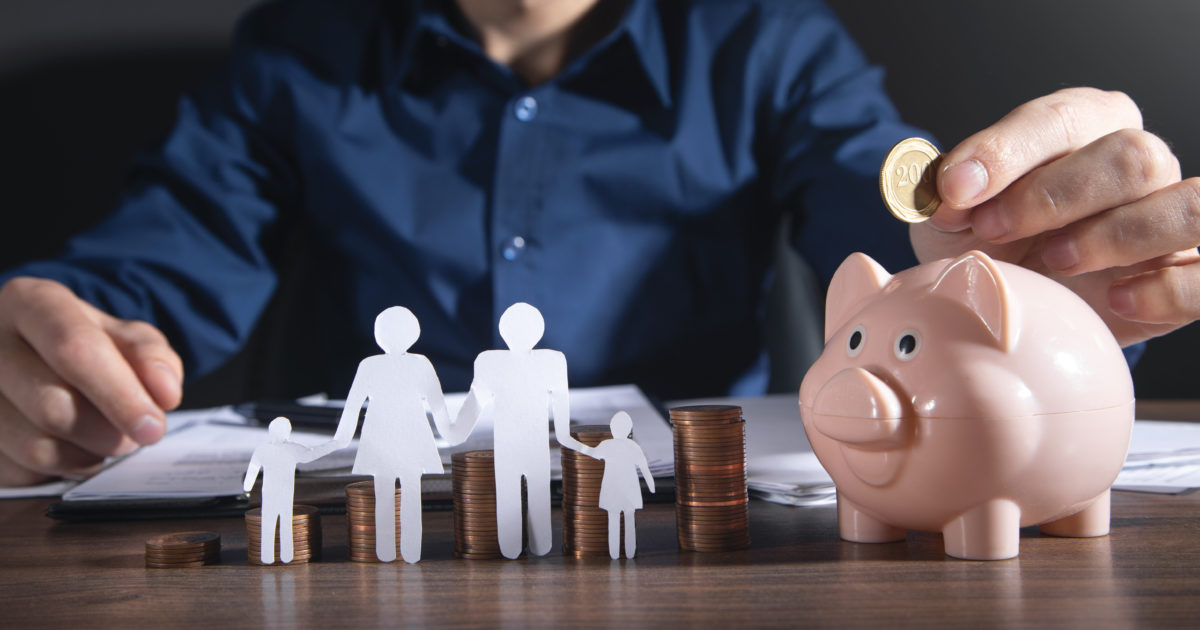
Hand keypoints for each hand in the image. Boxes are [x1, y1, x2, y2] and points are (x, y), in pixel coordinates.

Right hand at [0, 277, 182, 484]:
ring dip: (87, 454)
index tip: (152, 426)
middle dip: (107, 432)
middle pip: (53, 406)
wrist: (36, 358)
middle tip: (136, 434)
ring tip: (105, 437)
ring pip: (35, 446)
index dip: (119, 394)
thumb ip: (152, 357)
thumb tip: (164, 393)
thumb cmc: (85, 344)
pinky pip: (22, 470)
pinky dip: (61, 467)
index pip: (75, 350)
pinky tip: (73, 446)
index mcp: (29, 302)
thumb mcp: (125, 336)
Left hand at [910, 87, 1199, 346]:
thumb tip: (946, 193)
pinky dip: (1167, 289)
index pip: (1062, 118)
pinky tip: (1115, 301)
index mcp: (1082, 125)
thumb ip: (946, 197)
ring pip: (1188, 206)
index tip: (957, 189)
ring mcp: (1171, 216)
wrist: (1011, 304)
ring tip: (1055, 261)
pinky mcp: (1188, 273)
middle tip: (994, 231)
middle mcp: (1139, 163)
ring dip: (1117, 235)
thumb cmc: (986, 245)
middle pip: (1132, 155)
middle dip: (1053, 196)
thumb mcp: (951, 218)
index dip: (1007, 151)